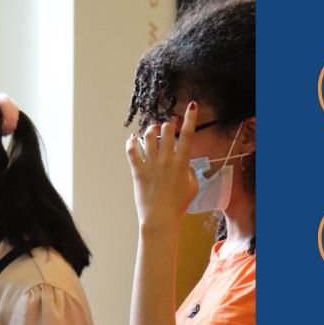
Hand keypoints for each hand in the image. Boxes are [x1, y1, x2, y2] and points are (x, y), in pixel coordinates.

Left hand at [126, 99, 199, 229]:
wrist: (160, 218)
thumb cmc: (178, 205)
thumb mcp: (192, 187)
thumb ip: (189, 172)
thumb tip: (185, 165)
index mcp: (181, 163)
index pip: (188, 135)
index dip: (190, 119)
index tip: (191, 107)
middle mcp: (166, 160)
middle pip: (166, 132)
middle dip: (168, 123)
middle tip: (168, 124)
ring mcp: (150, 165)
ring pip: (148, 138)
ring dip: (151, 129)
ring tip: (152, 129)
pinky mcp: (138, 171)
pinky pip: (132, 152)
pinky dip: (131, 142)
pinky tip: (132, 139)